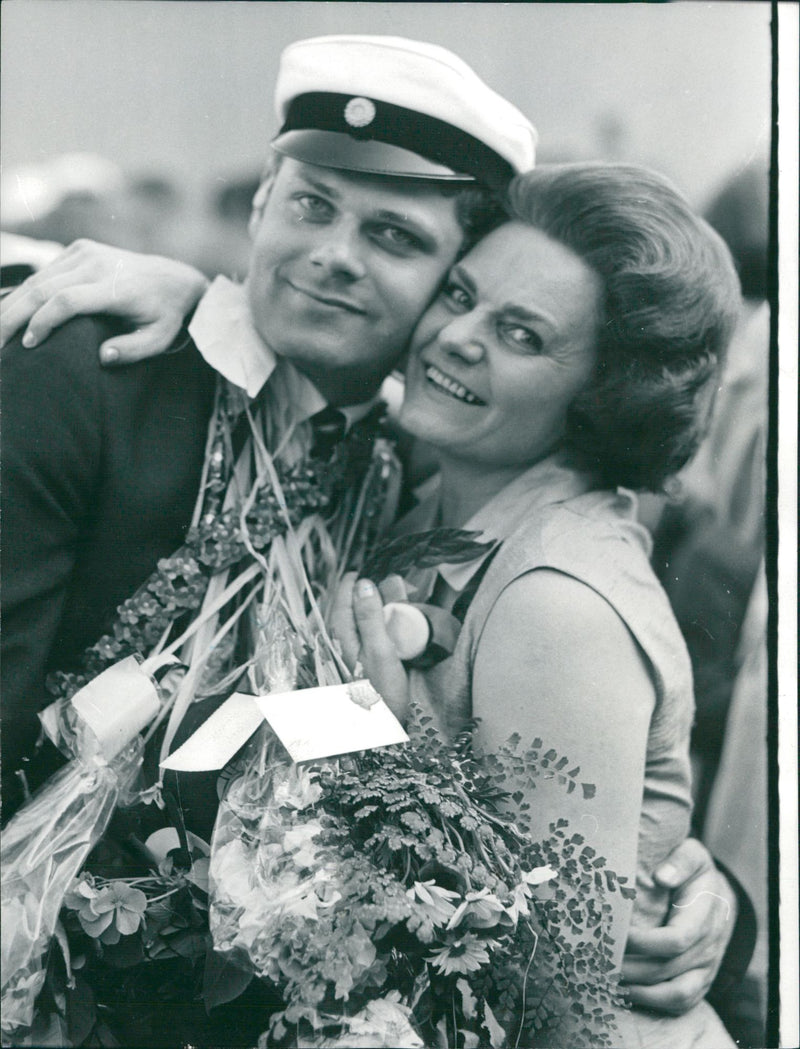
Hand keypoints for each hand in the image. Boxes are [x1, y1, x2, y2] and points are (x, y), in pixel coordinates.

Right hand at [0, 239, 208, 360]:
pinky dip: (25, 293)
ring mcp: (86, 252)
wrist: (174, 278)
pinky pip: (44, 272)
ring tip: (0, 333)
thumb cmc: (165, 316)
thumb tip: (102, 357)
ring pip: (37, 279)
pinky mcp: (79, 248)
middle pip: (42, 289)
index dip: (41, 322)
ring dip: (12, 305)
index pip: (66, 301)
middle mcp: (97, 263)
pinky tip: (12, 313)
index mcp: (115, 287)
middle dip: (13, 317)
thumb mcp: (159, 339)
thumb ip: (133, 350)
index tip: (28, 345)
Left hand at [330, 572, 409, 721]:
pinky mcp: (352, 672)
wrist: (378, 734)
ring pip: (350, 628)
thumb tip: (364, 584)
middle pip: (344, 613)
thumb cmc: (381, 694)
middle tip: (373, 583)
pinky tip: (374, 631)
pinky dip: (365, 629)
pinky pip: (356, 641)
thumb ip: (370, 617)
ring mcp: (345, 661)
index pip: (341, 603)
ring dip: (363, 612)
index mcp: (342, 639)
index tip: (357, 573)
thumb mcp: (380, 651)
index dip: (349, 586)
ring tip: (377, 601)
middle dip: (358, 596)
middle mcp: (339, 648)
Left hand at [621, 838, 736, 1013]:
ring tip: (608, 981)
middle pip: (667, 970)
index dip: (643, 942)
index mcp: (703, 916)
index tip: (616, 933)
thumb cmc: (694, 873)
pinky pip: (682, 1003)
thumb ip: (680, 862)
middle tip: (599, 961)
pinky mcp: (700, 981)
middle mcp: (707, 948)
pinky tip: (626, 993)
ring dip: (640, 992)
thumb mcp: (693, 856)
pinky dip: (654, 1004)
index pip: (676, 940)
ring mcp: (705, 968)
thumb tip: (662, 876)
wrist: (717, 897)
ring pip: (677, 995)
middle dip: (631, 969)